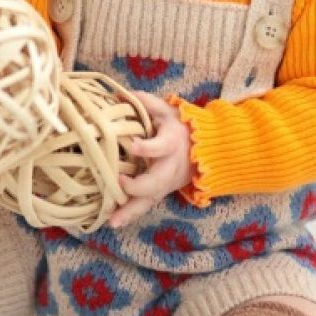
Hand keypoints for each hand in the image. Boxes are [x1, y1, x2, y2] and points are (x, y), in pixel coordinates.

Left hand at [110, 92, 193, 228]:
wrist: (202, 151)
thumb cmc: (178, 128)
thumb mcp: (167, 111)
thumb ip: (147, 102)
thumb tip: (120, 93)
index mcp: (171, 144)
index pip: (160, 146)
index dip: (148, 148)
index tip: (133, 146)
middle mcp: (169, 167)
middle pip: (156, 182)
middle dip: (137, 185)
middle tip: (119, 181)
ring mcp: (165, 184)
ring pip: (149, 200)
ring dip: (131, 211)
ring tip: (113, 221)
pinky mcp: (159, 193)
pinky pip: (144, 206)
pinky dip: (130, 215)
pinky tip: (114, 222)